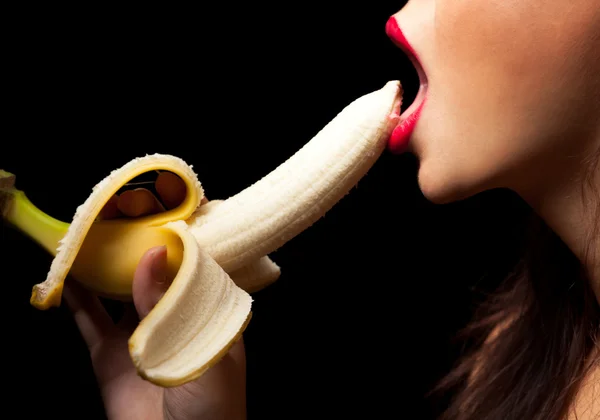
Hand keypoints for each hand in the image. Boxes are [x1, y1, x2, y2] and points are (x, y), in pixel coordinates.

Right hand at [62, 172, 246, 419]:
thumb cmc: (213, 408)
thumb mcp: (199, 354)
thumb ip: (173, 307)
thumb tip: (154, 254)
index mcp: (207, 312)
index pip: (195, 263)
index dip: (179, 236)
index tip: (162, 207)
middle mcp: (173, 317)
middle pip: (153, 271)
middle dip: (137, 245)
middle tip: (119, 213)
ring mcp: (141, 335)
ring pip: (120, 291)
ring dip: (104, 267)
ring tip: (89, 236)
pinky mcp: (112, 357)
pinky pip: (91, 321)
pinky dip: (77, 300)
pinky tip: (65, 279)